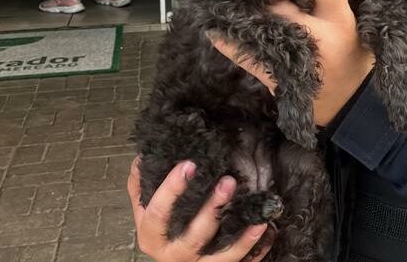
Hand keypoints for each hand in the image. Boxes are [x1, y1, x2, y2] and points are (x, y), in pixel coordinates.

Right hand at [127, 158, 272, 261]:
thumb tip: (145, 155)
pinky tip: (264, 230)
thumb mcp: (146, 208)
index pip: (157, 214)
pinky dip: (253, 249)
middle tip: (228, 182)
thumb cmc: (160, 229)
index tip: (189, 164)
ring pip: (219, 256)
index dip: (171, 190)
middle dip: (212, 209)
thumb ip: (142, 185)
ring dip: (241, 238)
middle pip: (193, 236)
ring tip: (257, 217)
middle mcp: (173, 255)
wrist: (169, 260)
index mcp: (151, 236)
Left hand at [211, 0, 375, 127]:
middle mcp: (316, 35)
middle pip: (284, 2)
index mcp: (339, 18)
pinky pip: (247, 55)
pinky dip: (228, 42)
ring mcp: (296, 56)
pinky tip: (212, 29)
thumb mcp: (351, 23)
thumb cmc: (355, 56)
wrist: (351, 104)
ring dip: (241, 8)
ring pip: (262, 25)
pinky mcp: (278, 74)